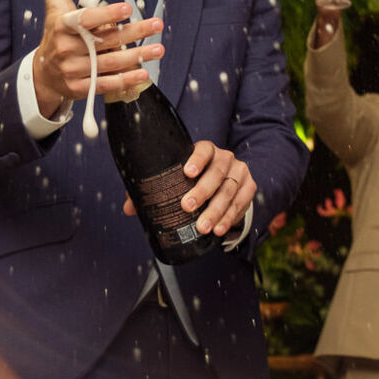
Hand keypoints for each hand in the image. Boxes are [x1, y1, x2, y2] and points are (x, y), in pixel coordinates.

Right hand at [32, 0, 163, 116]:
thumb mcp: (54, 4)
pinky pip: (105, 84)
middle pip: (105, 41)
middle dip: (134, 33)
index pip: (85, 19)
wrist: (43, 73)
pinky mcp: (80, 89)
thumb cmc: (56, 33)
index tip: (127, 8)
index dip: (106, 14)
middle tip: (157, 24)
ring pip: (109, 64)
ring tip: (158, 49)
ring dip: (136, 57)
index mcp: (62, 25)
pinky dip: (125, 80)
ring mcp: (73, 71)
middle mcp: (67, 49)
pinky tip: (143, 72)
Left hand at [125, 140, 256, 237]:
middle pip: (217, 172)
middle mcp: (225, 157)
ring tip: (203, 227)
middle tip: (187, 207)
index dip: (197, 159)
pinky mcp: (250, 186)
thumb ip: (154, 190)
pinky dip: (229, 218)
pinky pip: (242, 202)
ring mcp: (239, 171)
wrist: (224, 184)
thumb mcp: (176, 180)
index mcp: (206, 150)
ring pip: (229, 190)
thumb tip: (129, 208)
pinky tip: (218, 230)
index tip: (187, 173)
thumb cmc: (192, 180)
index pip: (204, 149)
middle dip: (203, 191)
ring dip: (216, 210)